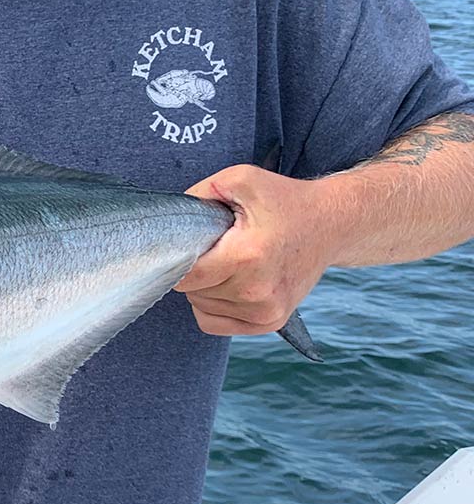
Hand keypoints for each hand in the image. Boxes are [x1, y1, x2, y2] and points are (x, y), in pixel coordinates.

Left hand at [175, 163, 335, 335]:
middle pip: (191, 291)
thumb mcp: (240, 180)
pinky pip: (214, 323)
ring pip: (200, 306)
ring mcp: (265, 311)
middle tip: (220, 246)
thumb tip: (170, 221)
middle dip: (195, 268)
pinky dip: (213, 305)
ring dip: (206, 286)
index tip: (191, 243)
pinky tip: (231, 282)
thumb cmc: (285, 201)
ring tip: (233, 261)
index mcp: (247, 257)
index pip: (184, 275)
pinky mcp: (270, 323)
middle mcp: (257, 291)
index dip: (177, 258)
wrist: (333, 224)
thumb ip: (198, 196)